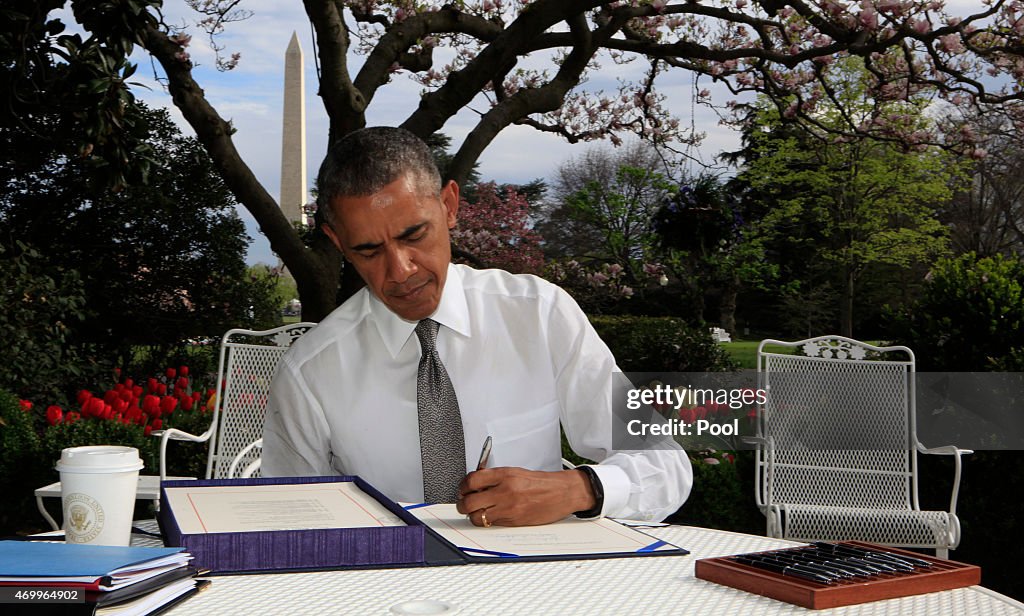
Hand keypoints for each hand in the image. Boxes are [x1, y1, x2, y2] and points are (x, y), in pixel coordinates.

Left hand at [456, 467, 595, 526]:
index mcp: (505, 474)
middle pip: (469, 502)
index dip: (462, 487)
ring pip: (477, 517)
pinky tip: (491, 516)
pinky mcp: (514, 521)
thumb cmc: (541, 483)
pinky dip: (487, 521)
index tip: (462, 490)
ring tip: (476, 512)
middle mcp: (505, 491)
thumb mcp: (516, 472)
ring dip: (473, 516)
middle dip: (462, 505)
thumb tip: (474, 485)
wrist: (563, 492)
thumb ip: (494, 477)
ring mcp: (509, 508)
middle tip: (463, 504)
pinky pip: (491, 524)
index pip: (471, 480)